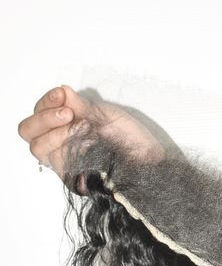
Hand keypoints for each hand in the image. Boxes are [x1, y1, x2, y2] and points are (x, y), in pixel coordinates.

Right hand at [17, 85, 164, 184]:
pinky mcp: (70, 174)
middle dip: (43, 117)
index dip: (45, 102)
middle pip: (28, 130)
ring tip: (79, 125)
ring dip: (53, 131)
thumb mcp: (106, 115)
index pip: (38, 113)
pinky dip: (63, 144)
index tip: (62, 93)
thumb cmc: (130, 138)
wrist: (149, 160)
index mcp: (65, 125)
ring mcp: (63, 159)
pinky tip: (82, 138)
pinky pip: (54, 162)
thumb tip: (62, 91)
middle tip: (67, 113)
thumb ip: (81, 105)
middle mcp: (59, 142)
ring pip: (36, 146)